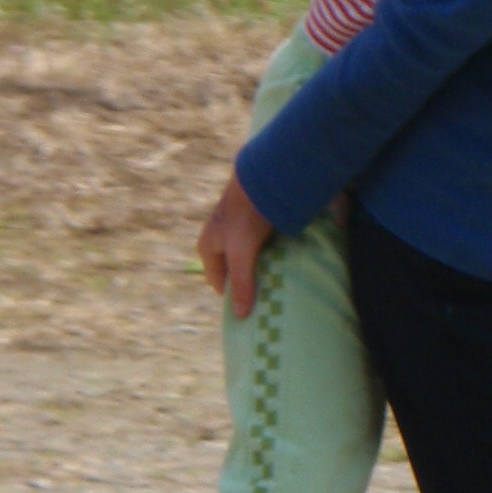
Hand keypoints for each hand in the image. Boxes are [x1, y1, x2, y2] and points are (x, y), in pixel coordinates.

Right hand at [196, 169, 273, 319]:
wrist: (261, 176)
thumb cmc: (246, 215)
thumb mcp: (242, 252)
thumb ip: (241, 282)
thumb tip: (240, 316)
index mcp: (207, 247)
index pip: (218, 283)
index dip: (234, 297)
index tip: (253, 310)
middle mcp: (219, 239)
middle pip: (233, 271)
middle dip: (249, 283)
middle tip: (269, 298)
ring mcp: (235, 229)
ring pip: (248, 258)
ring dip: (261, 269)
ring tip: (279, 282)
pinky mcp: (253, 221)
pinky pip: (260, 246)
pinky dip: (270, 255)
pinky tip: (284, 261)